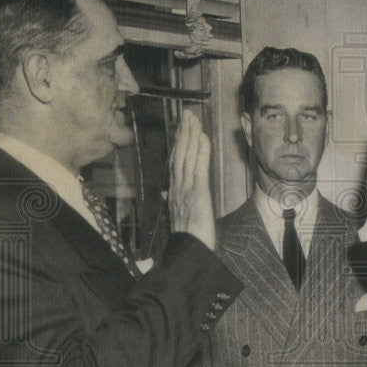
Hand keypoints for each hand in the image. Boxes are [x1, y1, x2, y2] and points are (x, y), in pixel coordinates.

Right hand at [168, 112, 214, 249]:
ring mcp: (186, 189)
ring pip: (187, 157)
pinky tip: (203, 137)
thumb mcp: (176, 217)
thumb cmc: (186, 238)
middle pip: (179, 154)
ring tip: (193, 119)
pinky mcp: (198, 194)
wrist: (188, 253)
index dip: (179, 143)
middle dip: (183, 132)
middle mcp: (177, 187)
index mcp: (173, 192)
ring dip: (191, 136)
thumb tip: (164, 192)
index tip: (182, 127)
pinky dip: (201, 151)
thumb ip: (171, 201)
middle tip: (187, 114)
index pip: (176, 162)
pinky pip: (199, 168)